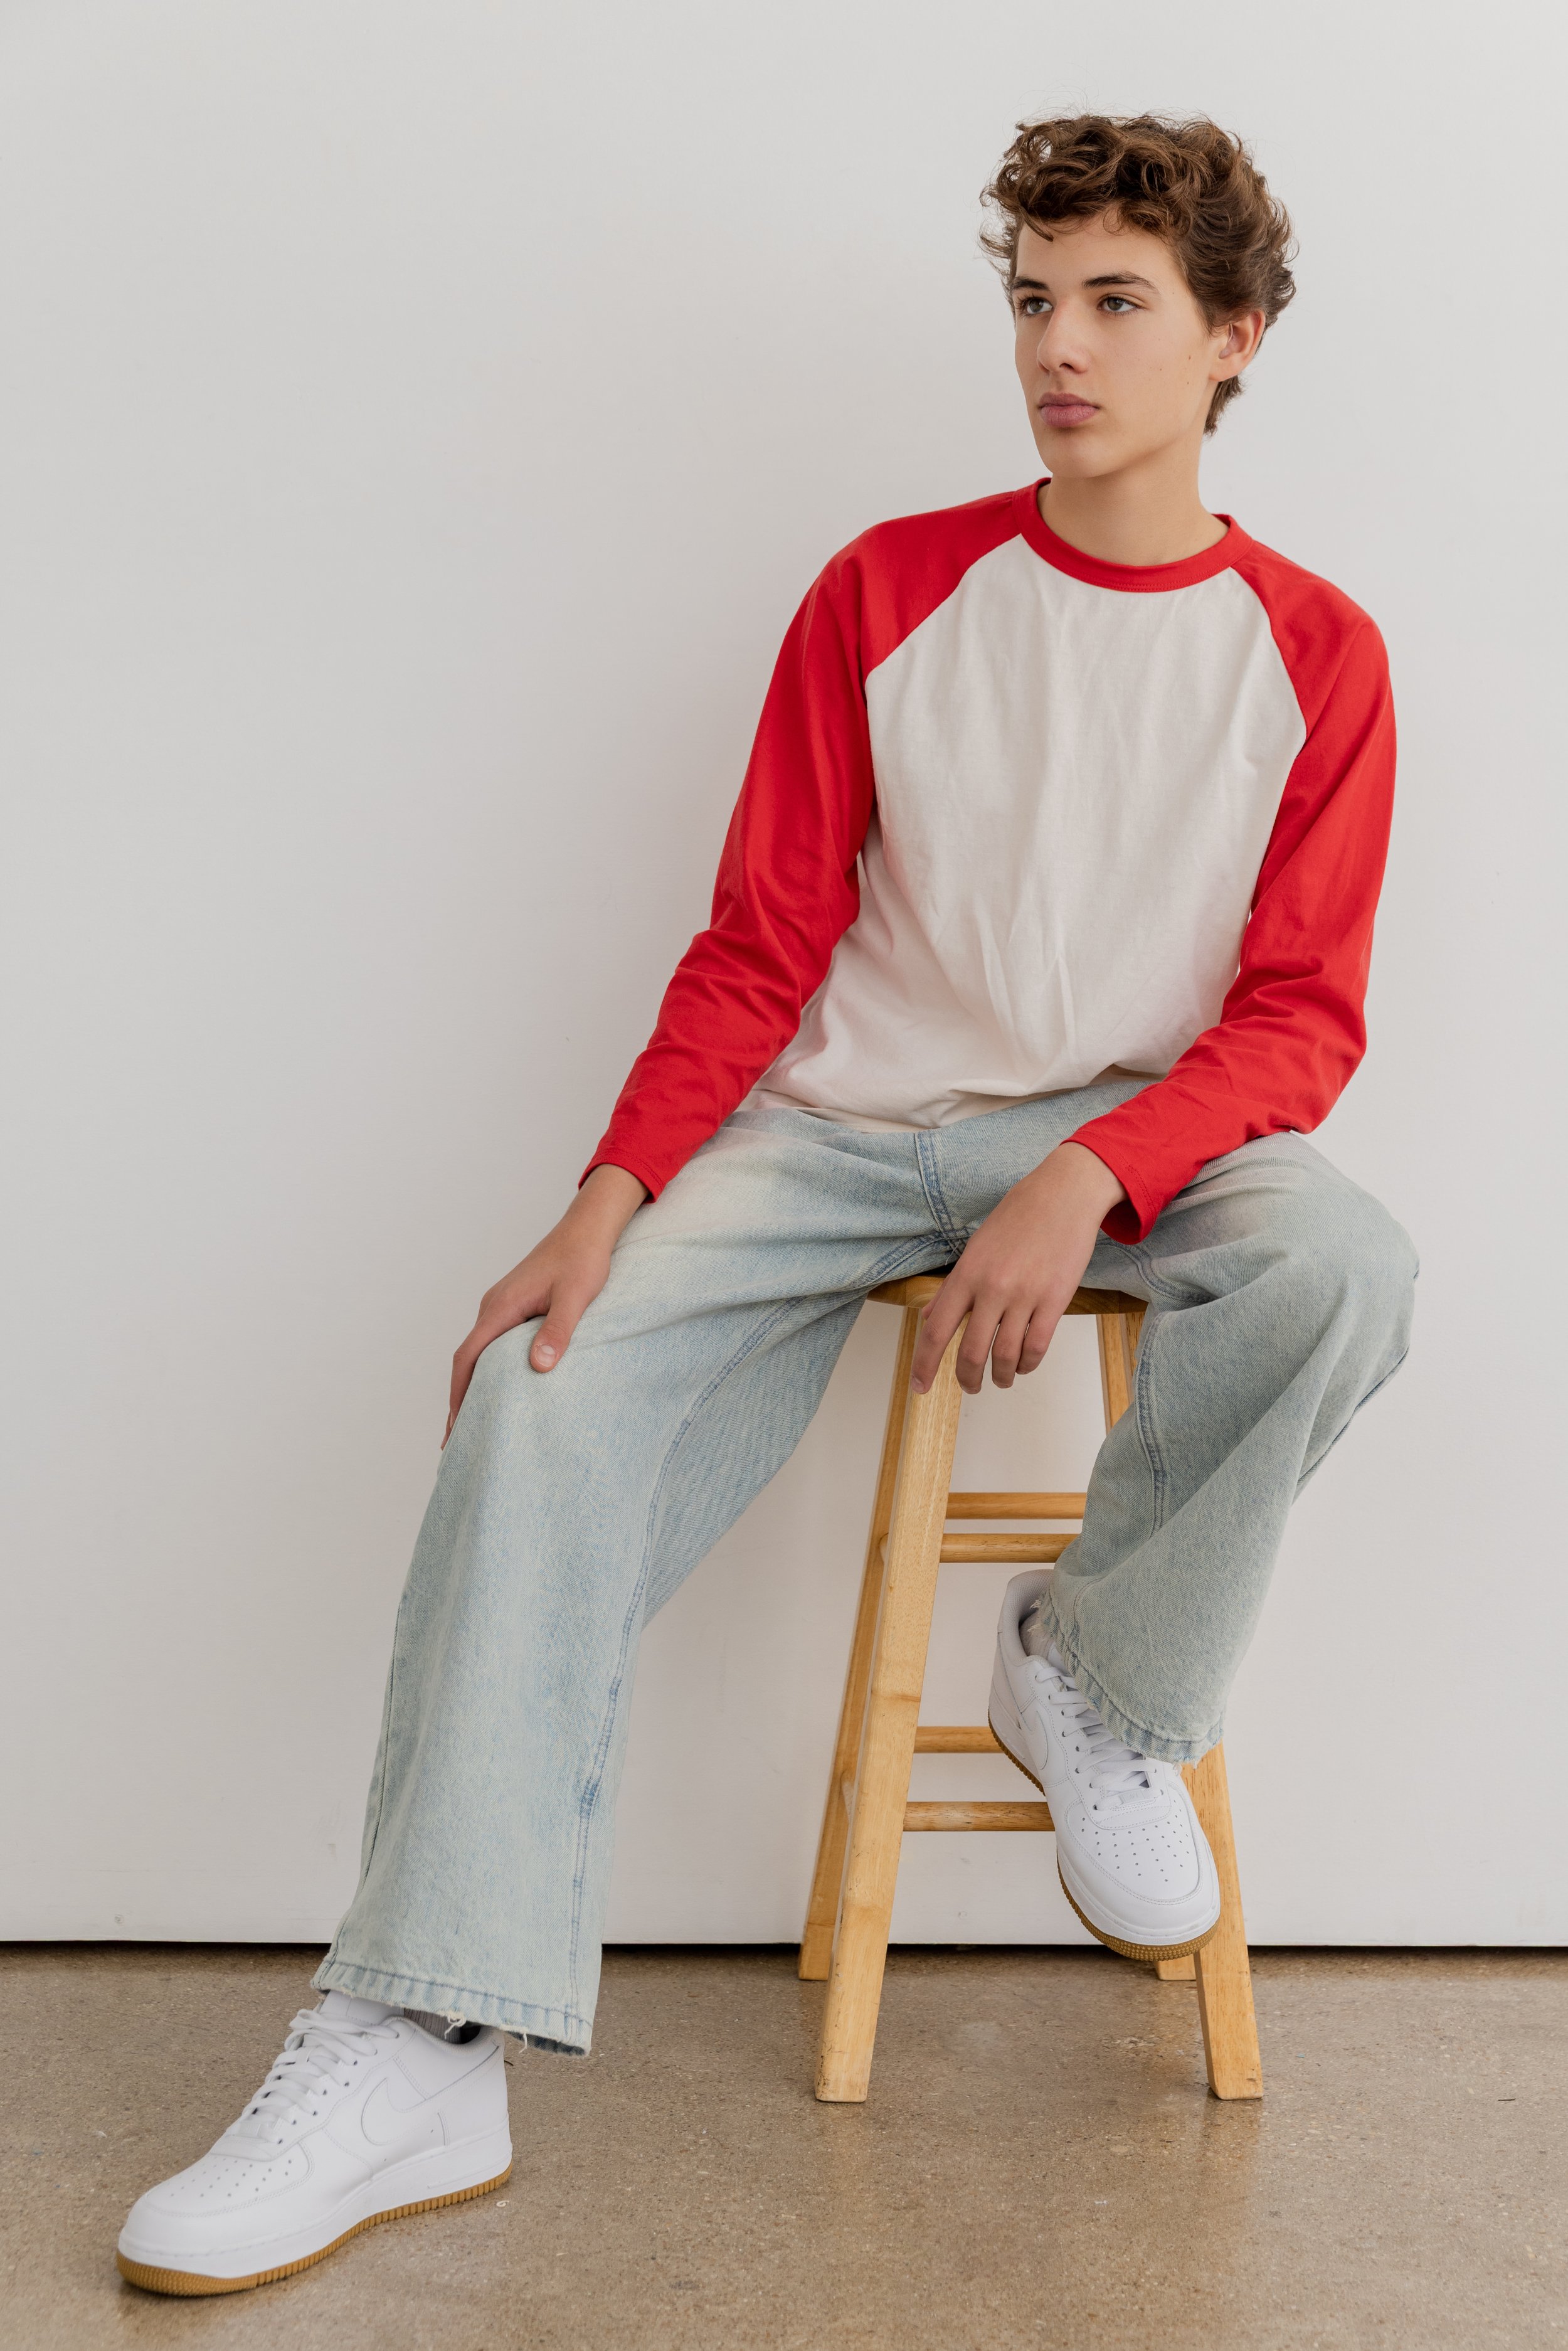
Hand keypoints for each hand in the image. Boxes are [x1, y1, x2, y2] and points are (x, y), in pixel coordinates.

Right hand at [443, 1163, 647, 1443]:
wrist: (588, 1228)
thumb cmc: (583, 1260)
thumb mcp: (575, 1297)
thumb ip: (557, 1330)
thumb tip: (538, 1367)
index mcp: (500, 1308)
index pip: (467, 1359)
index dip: (459, 1396)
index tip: (454, 1430)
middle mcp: (493, 1307)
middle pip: (465, 1361)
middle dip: (459, 1401)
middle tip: (457, 1442)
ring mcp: (501, 1306)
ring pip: (477, 1353)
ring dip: (472, 1386)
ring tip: (474, 1423)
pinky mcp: (514, 1305)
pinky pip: (491, 1344)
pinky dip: (486, 1370)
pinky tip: (498, 1387)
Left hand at [909, 1143, 1125, 1397]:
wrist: (1063, 1194)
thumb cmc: (1019, 1216)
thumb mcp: (976, 1247)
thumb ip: (954, 1286)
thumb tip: (930, 1318)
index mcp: (966, 1274)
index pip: (936, 1331)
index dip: (924, 1365)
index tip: (920, 1387)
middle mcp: (991, 1288)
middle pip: (970, 1353)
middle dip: (967, 1379)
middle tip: (970, 1386)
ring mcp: (1024, 1295)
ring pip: (1005, 1356)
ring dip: (1001, 1377)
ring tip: (1001, 1379)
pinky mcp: (1055, 1300)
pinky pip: (1036, 1347)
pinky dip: (1028, 1364)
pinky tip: (1024, 1364)